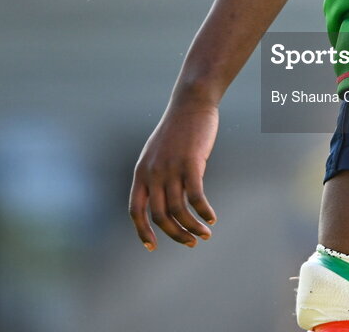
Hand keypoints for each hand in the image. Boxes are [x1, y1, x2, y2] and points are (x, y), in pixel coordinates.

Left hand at [128, 101, 218, 249]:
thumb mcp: (158, 152)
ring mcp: (171, 167)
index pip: (135, 210)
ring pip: (179, 210)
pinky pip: (196, 196)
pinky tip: (212, 217)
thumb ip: (156, 175)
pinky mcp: (191, 162)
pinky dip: (204, 211)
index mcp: (141, 171)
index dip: (142, 232)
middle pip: (160, 216)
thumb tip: (164, 201)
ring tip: (206, 233)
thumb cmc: (178, 129)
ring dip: (193, 227)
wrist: (191, 102)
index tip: (152, 246)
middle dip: (176, 234)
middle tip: (191, 242)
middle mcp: (153, 172)